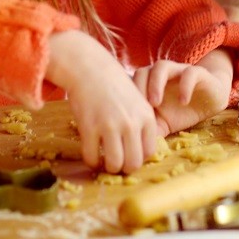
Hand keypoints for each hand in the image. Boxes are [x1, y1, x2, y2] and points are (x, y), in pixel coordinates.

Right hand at [45, 31, 158, 172]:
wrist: (91, 70)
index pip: (149, 152)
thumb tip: (140, 154)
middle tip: (116, 162)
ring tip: (103, 160)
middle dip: (124, 167)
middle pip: (133, 163)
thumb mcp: (138, 102)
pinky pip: (92, 157)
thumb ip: (141, 125)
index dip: (138, 158)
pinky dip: (91, 161)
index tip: (129, 155)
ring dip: (108, 167)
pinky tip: (91, 154)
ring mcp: (110, 126)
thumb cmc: (114, 87)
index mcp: (147, 118)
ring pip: (114, 164)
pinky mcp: (90, 127)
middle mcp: (131, 124)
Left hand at [133, 55, 231, 134]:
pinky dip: (184, 85)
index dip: (127, 96)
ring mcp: (178, 72)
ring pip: (162, 67)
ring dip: (155, 83)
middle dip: (138, 88)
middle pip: (142, 72)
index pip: (131, 84)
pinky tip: (183, 101)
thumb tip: (132, 148)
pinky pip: (189, 73)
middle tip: (139, 107)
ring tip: (156, 102)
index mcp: (149, 86)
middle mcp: (160, 76)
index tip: (126, 114)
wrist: (210, 100)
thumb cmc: (182, 112)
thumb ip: (149, 131)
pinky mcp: (198, 73)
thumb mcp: (163, 125)